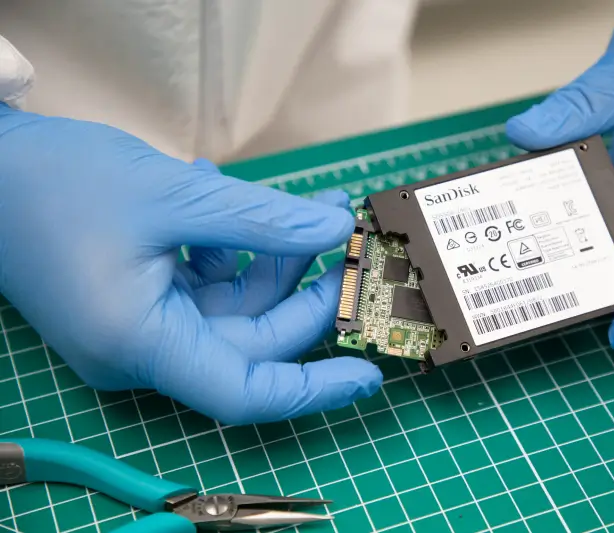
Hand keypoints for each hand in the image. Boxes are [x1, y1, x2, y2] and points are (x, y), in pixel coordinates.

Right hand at [0, 105, 381, 424]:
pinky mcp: (136, 302)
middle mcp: (140, 347)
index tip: (367, 371)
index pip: (245, 390)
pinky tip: (225, 201)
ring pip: (231, 309)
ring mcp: (138, 326)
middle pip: (249, 339)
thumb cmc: (57, 182)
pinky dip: (228, 249)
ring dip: (269, 258)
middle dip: (300, 287)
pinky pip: (203, 289)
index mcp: (141, 341)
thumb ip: (263, 221)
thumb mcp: (176, 197)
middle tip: (336, 233)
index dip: (313, 388)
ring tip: (295, 204)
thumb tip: (329, 233)